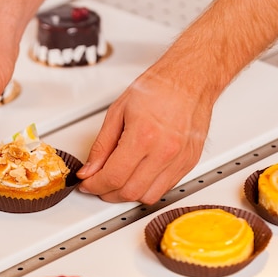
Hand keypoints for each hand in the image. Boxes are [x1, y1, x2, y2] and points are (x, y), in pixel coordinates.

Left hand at [77, 70, 215, 203]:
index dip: (94, 186)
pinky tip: (138, 176)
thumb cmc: (157, 88)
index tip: (87, 184)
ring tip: (118, 180)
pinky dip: (147, 188)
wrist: (189, 79)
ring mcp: (180, 159)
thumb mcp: (117, 112)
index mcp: (144, 136)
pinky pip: (165, 188)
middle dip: (108, 193)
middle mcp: (165, 151)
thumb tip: (90, 169)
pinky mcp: (190, 163)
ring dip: (128, 194)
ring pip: (148, 196)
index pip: (113, 177)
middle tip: (98, 184)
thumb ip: (101, 146)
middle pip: (130, 192)